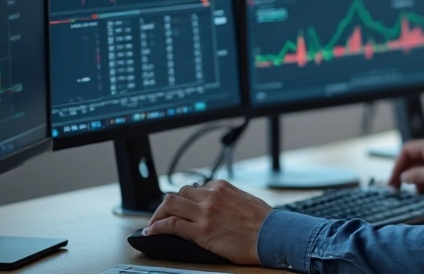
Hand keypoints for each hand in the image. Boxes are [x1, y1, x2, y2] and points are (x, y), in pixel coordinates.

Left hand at [145, 180, 271, 264]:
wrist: (272, 235)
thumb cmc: (265, 222)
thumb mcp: (246, 200)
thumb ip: (230, 199)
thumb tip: (220, 206)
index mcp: (222, 187)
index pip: (195, 188)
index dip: (185, 199)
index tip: (181, 207)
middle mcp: (211, 196)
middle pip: (178, 193)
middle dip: (168, 204)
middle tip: (162, 215)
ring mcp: (205, 213)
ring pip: (170, 204)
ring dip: (157, 214)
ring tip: (152, 224)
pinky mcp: (201, 231)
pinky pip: (170, 225)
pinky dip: (156, 227)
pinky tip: (151, 232)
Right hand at [389, 137, 423, 193]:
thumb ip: (418, 175)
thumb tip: (403, 177)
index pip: (408, 150)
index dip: (398, 164)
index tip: (394, 180)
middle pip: (414, 156)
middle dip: (405, 172)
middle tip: (398, 188)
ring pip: (422, 163)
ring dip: (416, 176)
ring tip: (416, 191)